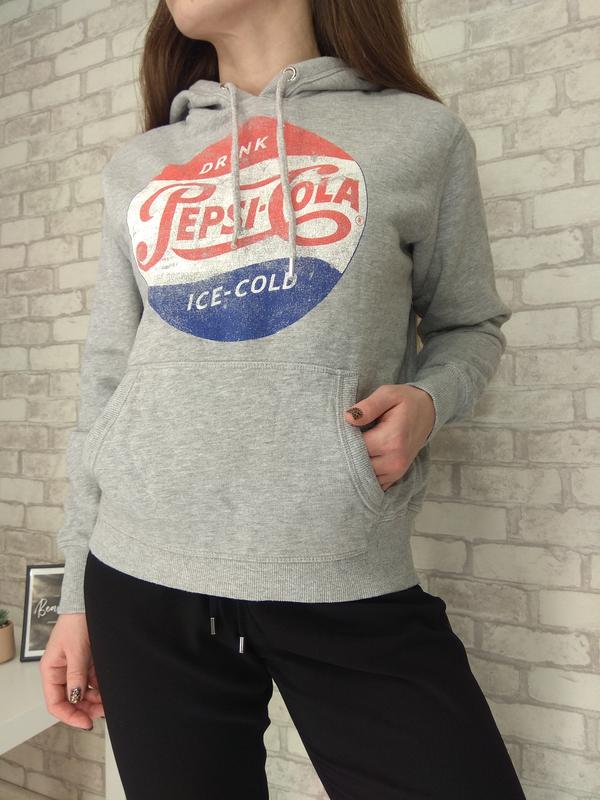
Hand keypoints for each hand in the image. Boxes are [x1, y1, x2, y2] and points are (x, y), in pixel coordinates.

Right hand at [40, 613, 104, 730]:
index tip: (86, 722)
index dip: (70, 716)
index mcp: (51, 671)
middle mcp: (62, 672)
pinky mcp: (87, 662)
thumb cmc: (75, 623)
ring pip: (84, 693)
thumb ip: (76, 675)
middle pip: (71, 700)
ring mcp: (75, 668)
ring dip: (95, 699)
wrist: (87, 605)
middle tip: (103, 712)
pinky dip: (100, 688)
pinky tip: (109, 690)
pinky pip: (93, 681)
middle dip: (86, 709)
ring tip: (108, 702)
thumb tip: (75, 698)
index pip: (56, 702)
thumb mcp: (75, 651)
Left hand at [344, 384, 434, 491]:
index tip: (338, 431)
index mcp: (391, 440)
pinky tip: (360, 460)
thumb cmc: (405, 401)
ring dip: (354, 466)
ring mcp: (396, 471)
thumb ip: (368, 406)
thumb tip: (348, 418)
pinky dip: (364, 475)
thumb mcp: (388, 394)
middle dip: (346, 455)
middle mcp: (395, 460)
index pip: (354, 449)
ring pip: (363, 478)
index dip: (342, 441)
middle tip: (341, 441)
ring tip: (351, 449)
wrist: (428, 412)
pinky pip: (373, 483)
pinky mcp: (395, 476)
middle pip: (357, 466)